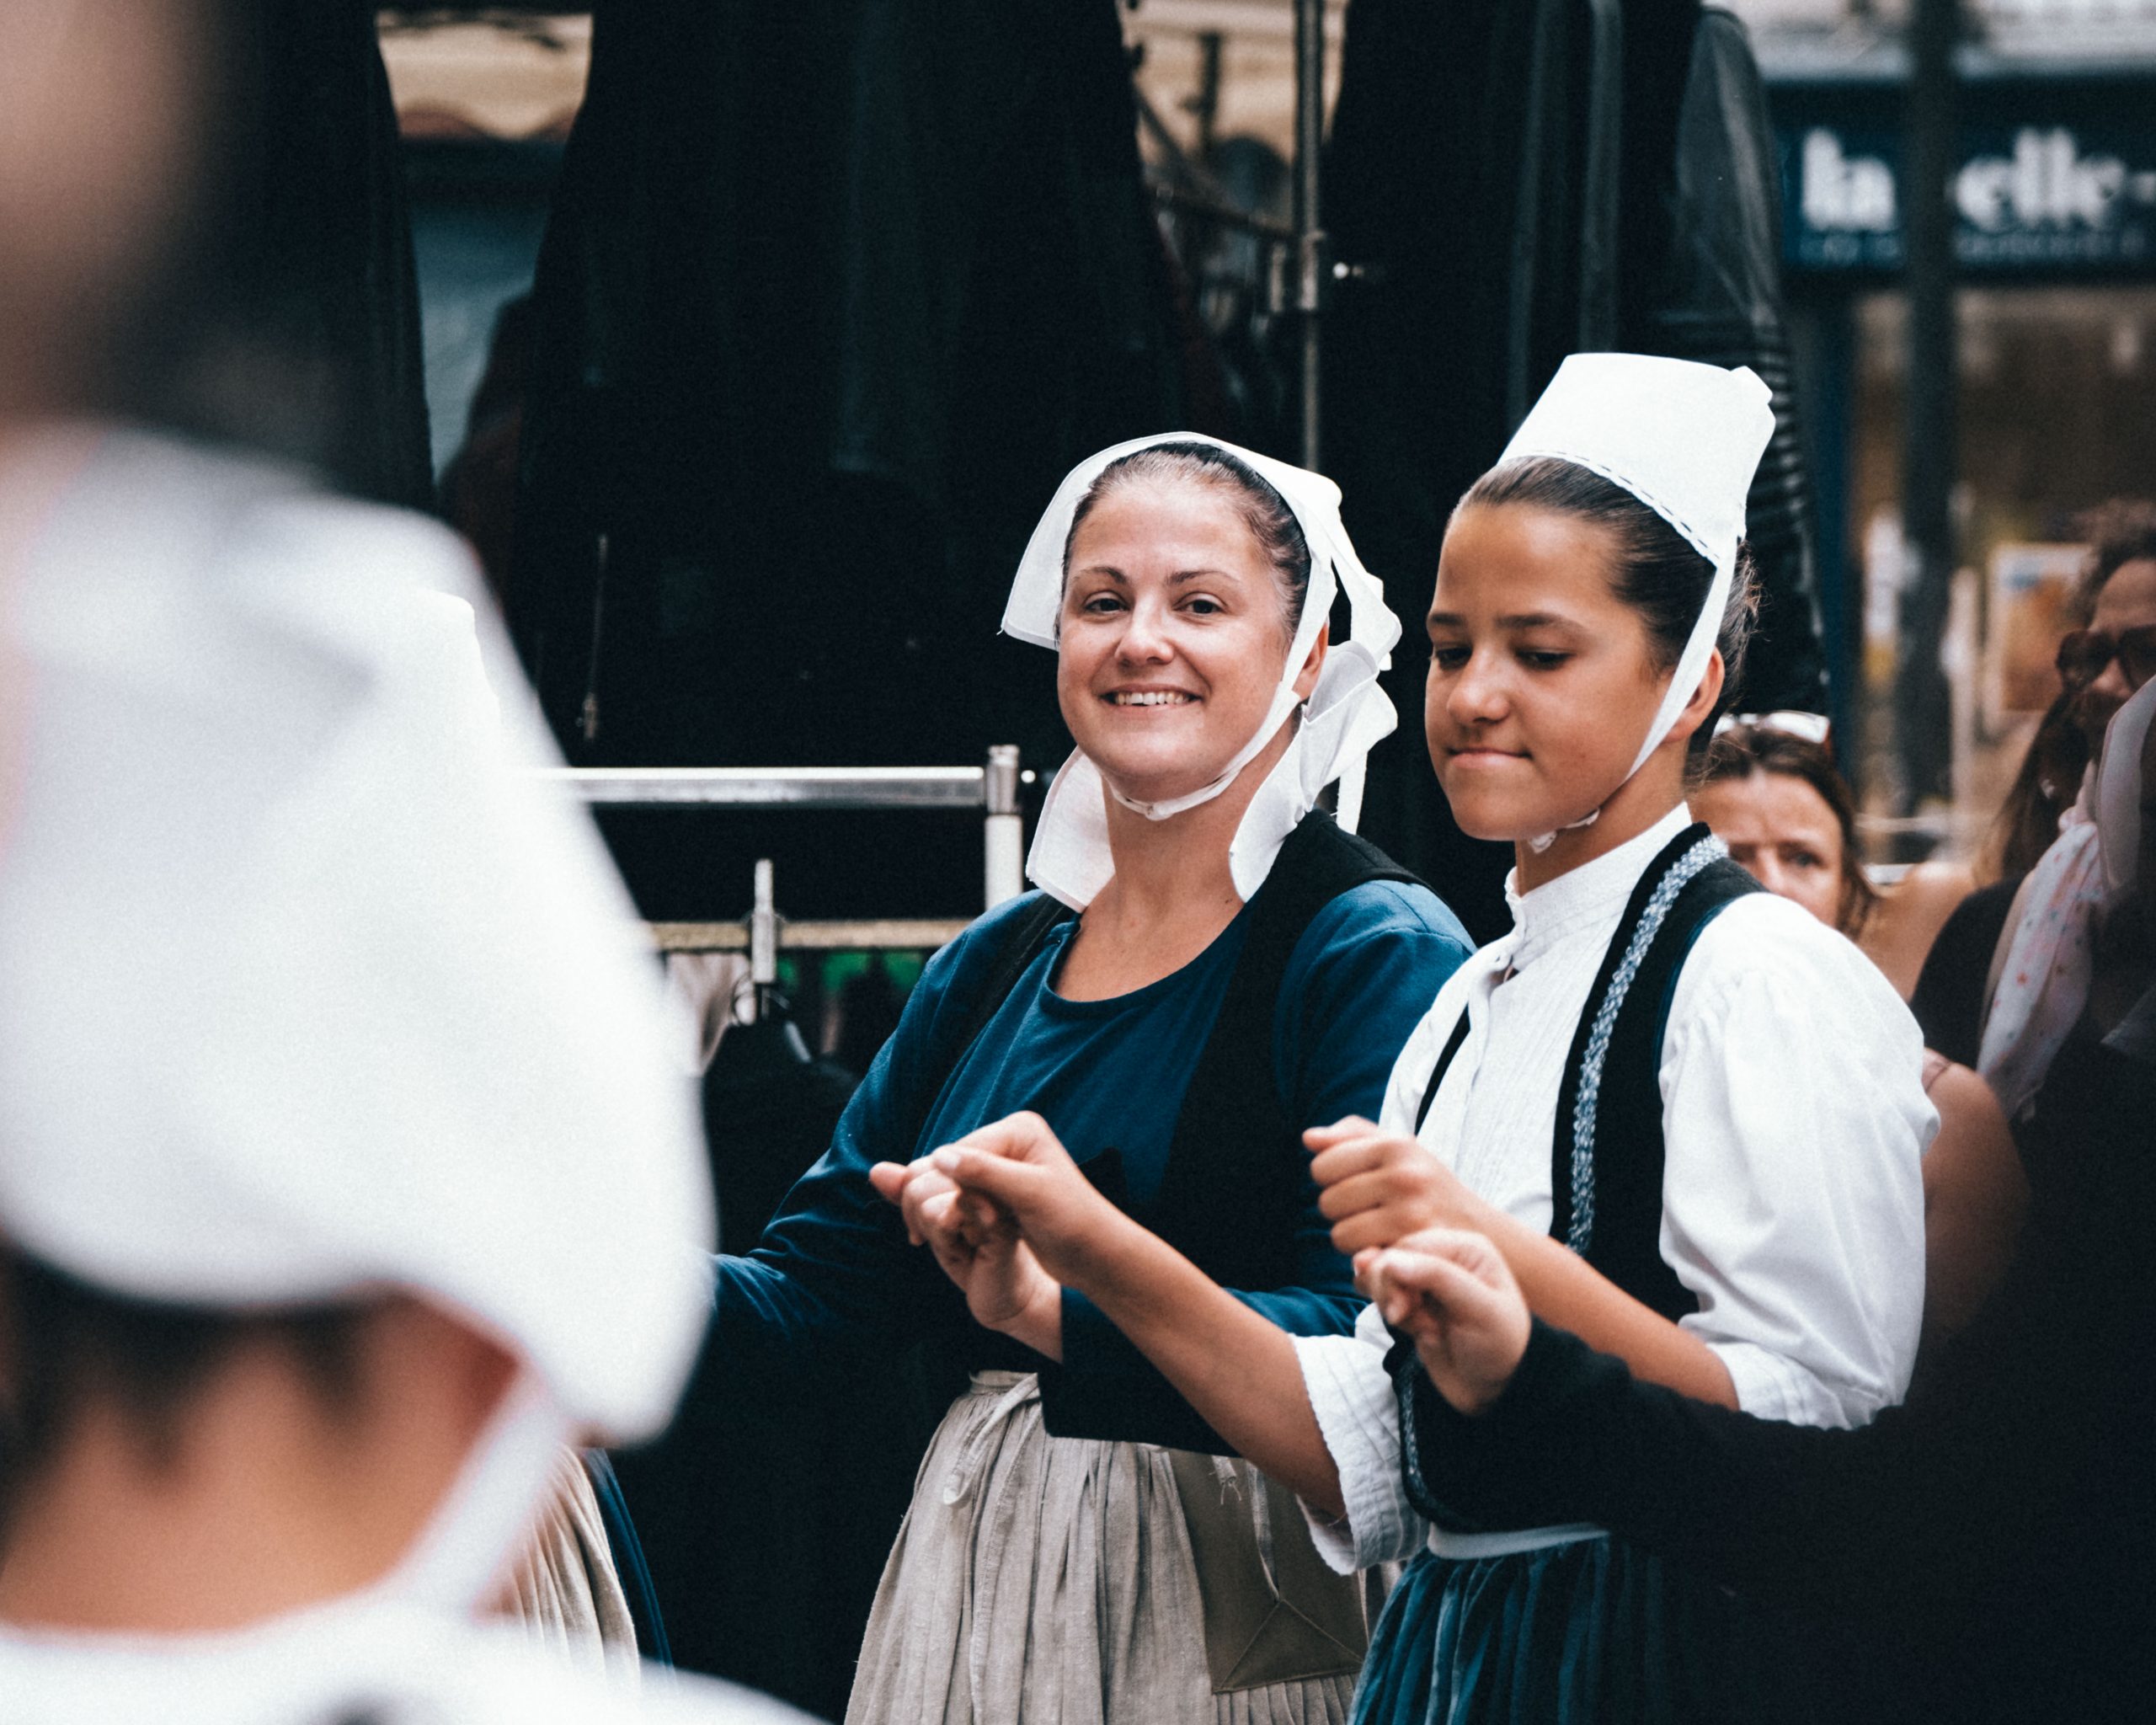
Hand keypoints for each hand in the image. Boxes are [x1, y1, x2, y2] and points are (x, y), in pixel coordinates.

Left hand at [868, 1157, 1061, 1348]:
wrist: (1004, 1293)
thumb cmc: (971, 1255)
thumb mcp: (933, 1221)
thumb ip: (908, 1192)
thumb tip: (876, 1171)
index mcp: (971, 1169)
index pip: (919, 1167)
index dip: (915, 1201)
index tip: (936, 1225)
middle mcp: (983, 1174)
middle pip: (917, 1179)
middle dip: (920, 1218)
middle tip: (950, 1238)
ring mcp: (992, 1193)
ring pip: (925, 1198)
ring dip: (935, 1234)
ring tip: (962, 1244)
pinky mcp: (997, 1219)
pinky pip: (945, 1216)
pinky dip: (945, 1242)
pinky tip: (967, 1251)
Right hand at [916, 1110, 1131, 1290]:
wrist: (1096, 1254)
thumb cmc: (1073, 1222)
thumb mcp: (1029, 1194)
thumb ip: (985, 1172)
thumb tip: (939, 1155)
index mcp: (1018, 1130)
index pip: (960, 1151)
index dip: (943, 1186)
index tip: (937, 1224)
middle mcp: (1008, 1140)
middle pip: (950, 1164)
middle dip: (936, 1197)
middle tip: (920, 1237)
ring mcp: (1003, 1165)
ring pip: (949, 1182)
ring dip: (939, 1208)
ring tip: (925, 1239)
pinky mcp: (999, 1189)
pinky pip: (960, 1196)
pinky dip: (949, 1214)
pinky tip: (940, 1236)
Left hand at [1307, 1116, 1493, 1255]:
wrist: (1481, 1232)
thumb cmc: (1430, 1187)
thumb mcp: (1401, 1149)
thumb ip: (1352, 1136)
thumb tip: (1309, 1139)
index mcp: (1396, 1145)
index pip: (1323, 1166)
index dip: (1332, 1180)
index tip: (1356, 1186)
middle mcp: (1405, 1176)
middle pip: (1327, 1203)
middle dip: (1342, 1212)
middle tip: (1370, 1212)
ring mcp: (1411, 1214)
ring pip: (1340, 1235)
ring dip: (1353, 1239)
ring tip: (1379, 1231)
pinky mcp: (1414, 1251)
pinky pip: (1361, 1259)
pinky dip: (1368, 1259)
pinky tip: (1387, 1249)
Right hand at [1356, 1227, 1529, 1415]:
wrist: (1495, 1388)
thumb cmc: (1500, 1346)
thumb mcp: (1480, 1309)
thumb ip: (1437, 1277)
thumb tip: (1390, 1260)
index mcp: (1465, 1248)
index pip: (1409, 1246)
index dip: (1395, 1275)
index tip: (1401, 1310)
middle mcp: (1443, 1258)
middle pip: (1389, 1260)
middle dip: (1393, 1293)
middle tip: (1415, 1322)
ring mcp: (1425, 1282)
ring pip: (1380, 1278)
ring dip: (1393, 1307)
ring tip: (1424, 1328)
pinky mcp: (1412, 1304)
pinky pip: (1381, 1296)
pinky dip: (1389, 1314)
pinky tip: (1412, 1328)